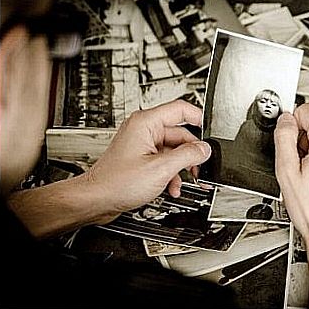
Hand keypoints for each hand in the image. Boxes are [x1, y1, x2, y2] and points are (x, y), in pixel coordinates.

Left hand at [81, 100, 211, 222]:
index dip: (199, 118)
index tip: (211, 131)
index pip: (181, 109)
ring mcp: (143, 144)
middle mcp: (144, 130)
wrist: (97, 199)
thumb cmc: (116, 182)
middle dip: (191, 153)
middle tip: (199, 167)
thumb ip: (188, 156)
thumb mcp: (161, 168)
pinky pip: (165, 160)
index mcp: (146, 123)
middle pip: (180, 134)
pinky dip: (172, 173)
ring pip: (174, 150)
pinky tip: (171, 186)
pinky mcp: (142, 158)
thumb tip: (205, 149)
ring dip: (181, 167)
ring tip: (182, 181)